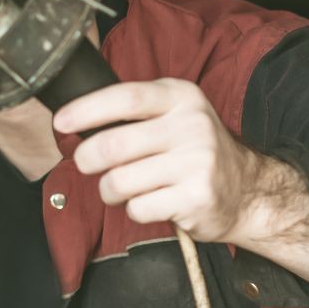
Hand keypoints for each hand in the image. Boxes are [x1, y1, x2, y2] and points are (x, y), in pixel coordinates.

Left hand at [54, 80, 279, 245]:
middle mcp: (192, 126)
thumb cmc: (194, 151)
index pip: (125, 97)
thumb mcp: (174, 114)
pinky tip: (153, 202)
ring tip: (123, 188)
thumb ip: (134, 110)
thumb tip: (74, 119)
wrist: (247, 191)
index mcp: (181, 97)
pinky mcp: (196, 198)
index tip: (61, 122)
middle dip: (87, 160)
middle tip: (88, 164)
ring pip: (119, 181)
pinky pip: (138, 208)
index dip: (86, 110)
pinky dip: (134, 210)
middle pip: (113, 145)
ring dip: (109, 190)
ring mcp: (197, 162)